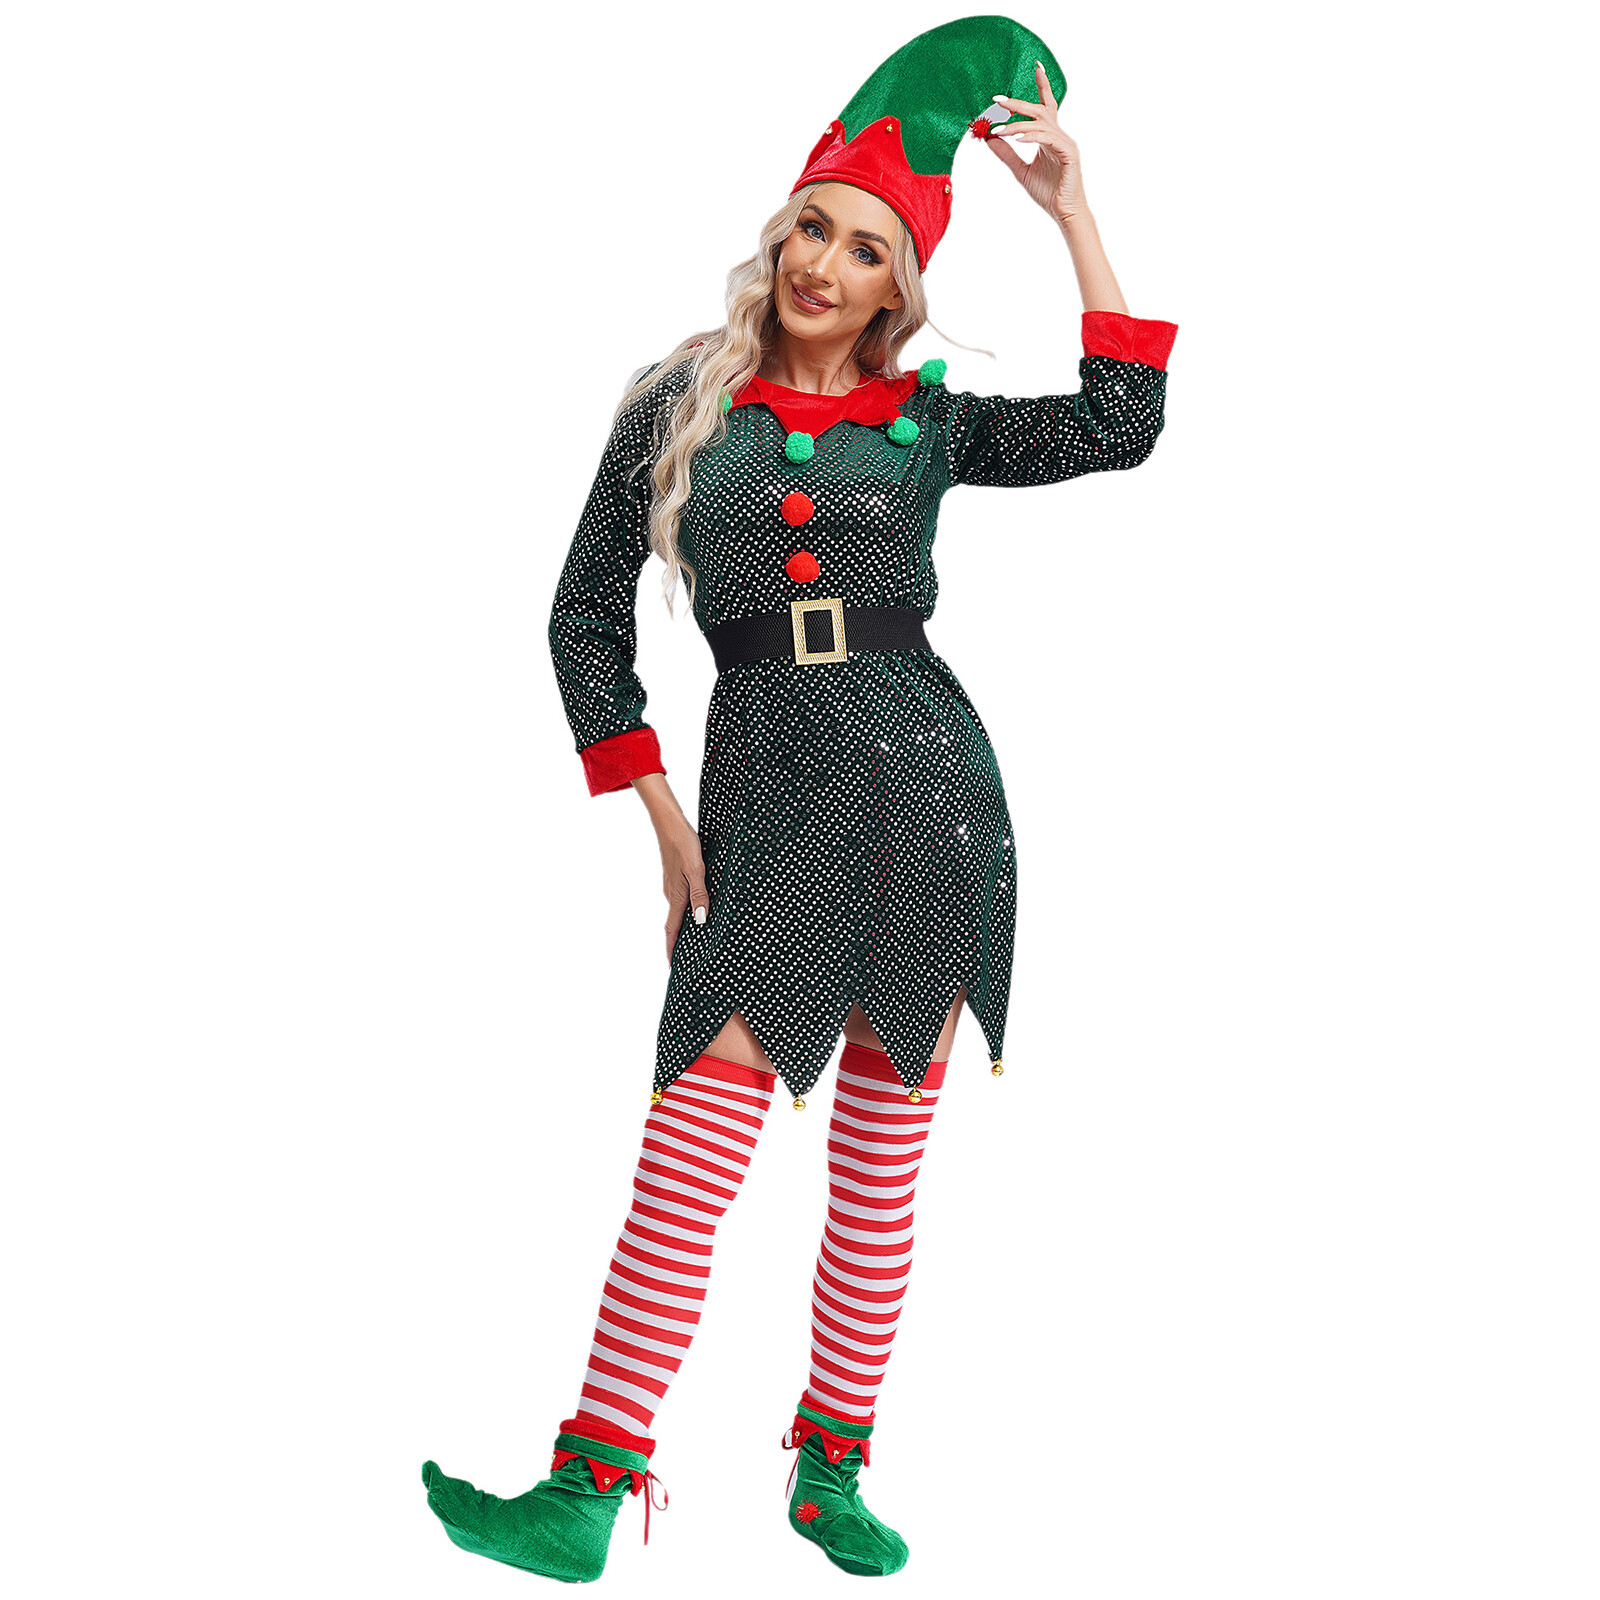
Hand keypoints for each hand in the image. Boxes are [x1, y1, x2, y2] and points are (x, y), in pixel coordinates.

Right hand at [656, 814, 708, 958]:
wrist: (670, 824)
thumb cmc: (684, 845)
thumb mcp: (697, 869)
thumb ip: (700, 895)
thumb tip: (700, 921)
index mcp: (676, 896)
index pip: (672, 930)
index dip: (672, 949)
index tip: (672, 967)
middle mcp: (671, 894)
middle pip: (673, 925)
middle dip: (677, 943)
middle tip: (685, 961)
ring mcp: (671, 886)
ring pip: (677, 912)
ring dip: (681, 928)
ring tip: (692, 941)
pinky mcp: (675, 878)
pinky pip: (679, 901)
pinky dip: (684, 913)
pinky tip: (694, 912)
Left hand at [986, 60, 1086, 226]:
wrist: (1064, 212)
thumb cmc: (1047, 192)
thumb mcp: (1020, 170)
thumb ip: (1006, 153)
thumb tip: (988, 138)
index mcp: (1049, 136)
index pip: (1045, 104)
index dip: (1042, 84)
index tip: (1035, 65)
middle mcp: (1058, 134)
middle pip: (1038, 110)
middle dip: (1017, 104)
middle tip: (996, 100)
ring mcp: (1065, 142)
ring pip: (1040, 123)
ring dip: (1017, 125)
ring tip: (997, 130)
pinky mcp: (1068, 153)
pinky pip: (1048, 138)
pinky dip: (1032, 136)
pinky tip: (1018, 138)